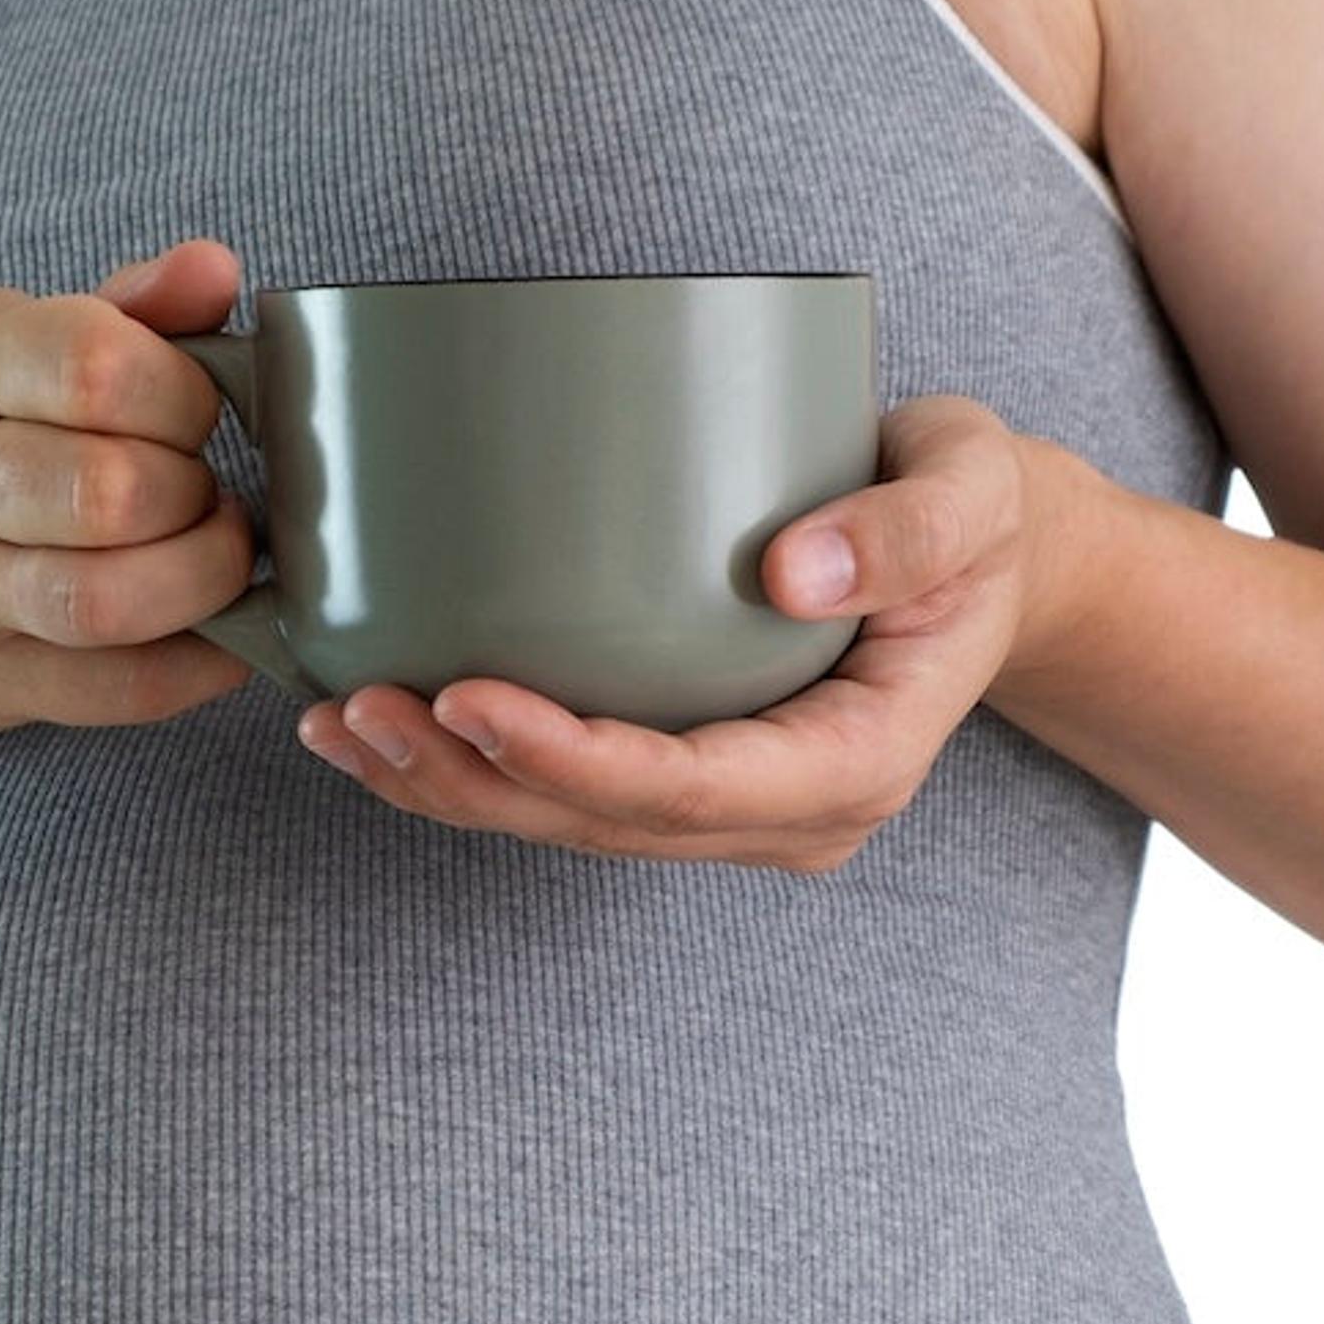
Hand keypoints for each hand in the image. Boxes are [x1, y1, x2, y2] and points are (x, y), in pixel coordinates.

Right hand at [0, 237, 258, 737]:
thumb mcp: (10, 353)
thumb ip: (127, 312)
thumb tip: (216, 268)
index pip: (96, 366)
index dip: (183, 395)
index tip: (196, 414)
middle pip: (111, 492)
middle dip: (196, 497)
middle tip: (206, 498)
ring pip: (106, 600)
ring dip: (200, 583)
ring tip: (212, 561)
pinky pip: (114, 688)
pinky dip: (196, 666)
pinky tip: (222, 639)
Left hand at [296, 396, 1042, 871]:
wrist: (987, 555)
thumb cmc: (976, 517)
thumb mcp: (973, 494)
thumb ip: (904, 530)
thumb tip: (791, 569)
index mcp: (856, 766)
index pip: (689, 791)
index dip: (569, 760)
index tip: (467, 694)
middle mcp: (789, 816)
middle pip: (605, 826)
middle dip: (472, 781)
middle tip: (355, 710)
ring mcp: (737, 811)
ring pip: (571, 829)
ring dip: (449, 788)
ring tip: (336, 723)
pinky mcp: (692, 777)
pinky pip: (570, 798)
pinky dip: (470, 770)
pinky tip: (378, 726)